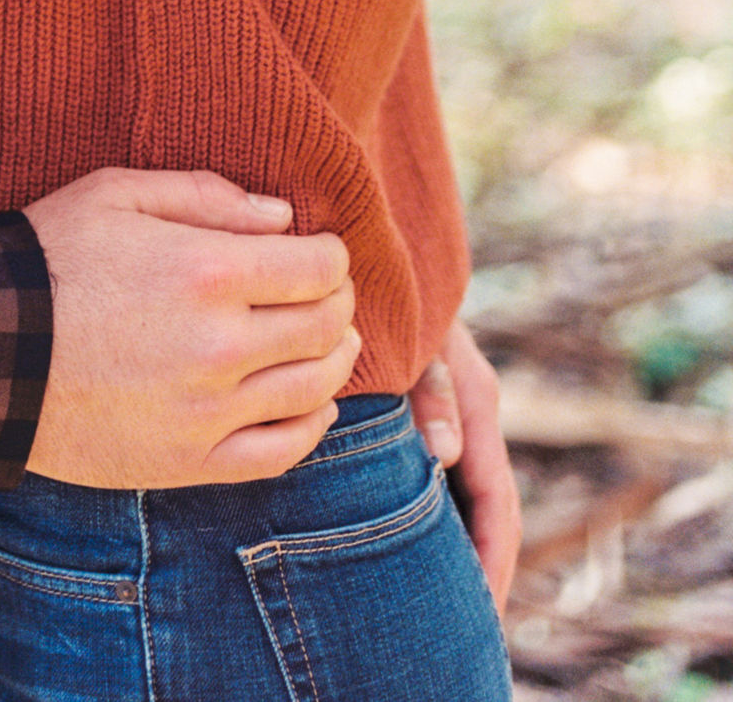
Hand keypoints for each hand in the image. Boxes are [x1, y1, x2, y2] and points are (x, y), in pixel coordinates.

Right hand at [21, 168, 357, 487]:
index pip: (317, 268)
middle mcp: (219, 346)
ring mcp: (208, 412)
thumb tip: (283, 216)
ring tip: (330, 340)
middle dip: (338, 301)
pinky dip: (313, 426)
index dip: (332, 255)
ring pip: (313, 388)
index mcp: (206, 271)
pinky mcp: (190, 462)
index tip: (321, 250)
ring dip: (335, 359)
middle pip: (324, 326)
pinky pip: (281, 451)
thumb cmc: (49, 256)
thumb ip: (205, 195)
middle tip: (328, 290)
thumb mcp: (117, 192)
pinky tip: (314, 404)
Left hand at [410, 318, 519, 612]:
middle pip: (493, 508)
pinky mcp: (434, 405)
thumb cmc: (395, 290)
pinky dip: (444, 514)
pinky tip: (419, 545)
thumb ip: (431, 390)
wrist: (382, 247)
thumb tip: (448, 457)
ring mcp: (458, 409)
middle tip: (469, 633)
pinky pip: (448, 474)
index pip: (497, 500)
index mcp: (479, 400)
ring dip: (464, 546)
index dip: (492, 559)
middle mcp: (475, 410)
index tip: (483, 613)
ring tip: (445, 607)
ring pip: (472, 495)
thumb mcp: (416, 336)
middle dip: (485, 570)